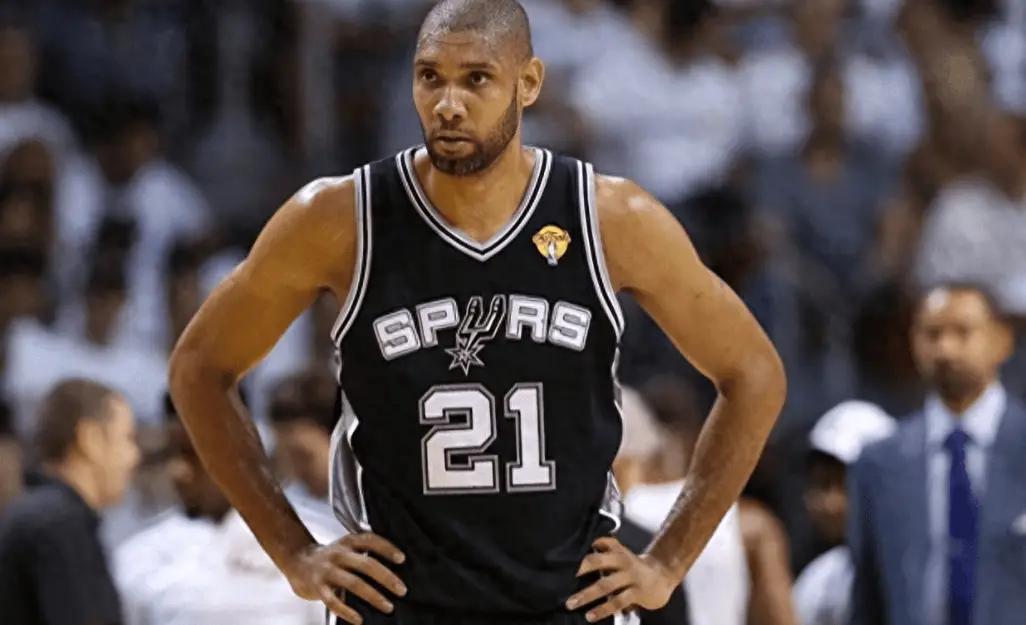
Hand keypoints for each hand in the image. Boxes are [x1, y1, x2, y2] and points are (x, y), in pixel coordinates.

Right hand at [284, 533, 407, 624]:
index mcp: (348, 542)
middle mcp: (339, 554)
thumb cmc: (330, 557)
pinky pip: (334, 602)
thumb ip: (365, 551)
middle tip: (401, 589)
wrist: (297, 561)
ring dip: (373, 596)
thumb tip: (394, 567)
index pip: (370, 540)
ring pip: (354, 583)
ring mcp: (328, 571)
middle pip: (366, 564)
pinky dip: (347, 611)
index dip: (387, 548)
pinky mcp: (318, 588)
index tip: (401, 559)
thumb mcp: (347, 546)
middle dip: (387, 578)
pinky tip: (359, 619)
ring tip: (388, 606)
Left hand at [565, 536, 678, 622]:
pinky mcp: (637, 593)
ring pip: (605, 585)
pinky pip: (617, 602)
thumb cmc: (632, 566)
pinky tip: (590, 616)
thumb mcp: (619, 553)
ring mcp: (630, 577)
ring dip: (586, 595)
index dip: (580, 548)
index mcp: (616, 550)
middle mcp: (622, 560)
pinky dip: (603, 609)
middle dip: (578, 570)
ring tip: (570, 604)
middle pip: (597, 561)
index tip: (561, 555)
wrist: (663, 576)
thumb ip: (601, 549)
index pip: (596, 543)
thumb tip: (574, 550)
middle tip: (560, 578)